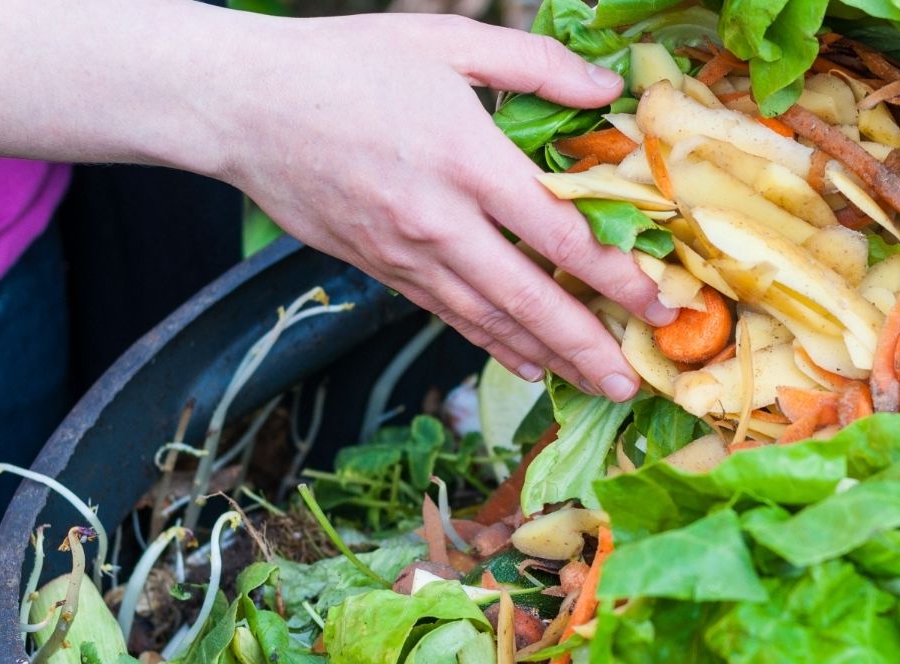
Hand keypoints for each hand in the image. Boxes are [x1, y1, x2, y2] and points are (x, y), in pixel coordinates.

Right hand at [220, 13, 674, 400]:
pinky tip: (528, 363)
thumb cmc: (346, 63)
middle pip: (530, 299)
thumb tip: (609, 90)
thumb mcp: (447, 40)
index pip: (559, 235)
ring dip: (549, 358)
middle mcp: (440, 221)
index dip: (616, 277)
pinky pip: (449, 316)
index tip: (658, 303)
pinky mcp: (382, 268)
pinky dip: (494, 344)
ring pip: (490, 320)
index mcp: (467, 160)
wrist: (241, 105)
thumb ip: (536, 65)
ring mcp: (407, 253)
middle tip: (636, 381)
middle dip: (589, 345)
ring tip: (596, 386)